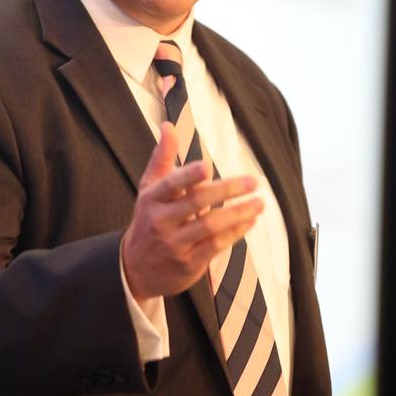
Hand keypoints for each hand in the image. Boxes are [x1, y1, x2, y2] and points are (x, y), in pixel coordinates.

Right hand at [121, 122, 263, 302]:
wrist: (135, 269)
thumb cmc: (148, 220)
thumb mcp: (149, 189)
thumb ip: (162, 157)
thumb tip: (168, 126)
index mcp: (151, 199)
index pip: (170, 184)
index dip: (187, 176)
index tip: (207, 167)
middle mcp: (160, 222)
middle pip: (196, 202)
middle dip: (227, 190)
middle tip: (253, 181)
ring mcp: (175, 244)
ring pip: (210, 226)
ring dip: (238, 213)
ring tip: (259, 203)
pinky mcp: (188, 264)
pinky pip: (216, 246)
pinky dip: (235, 233)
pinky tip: (250, 221)